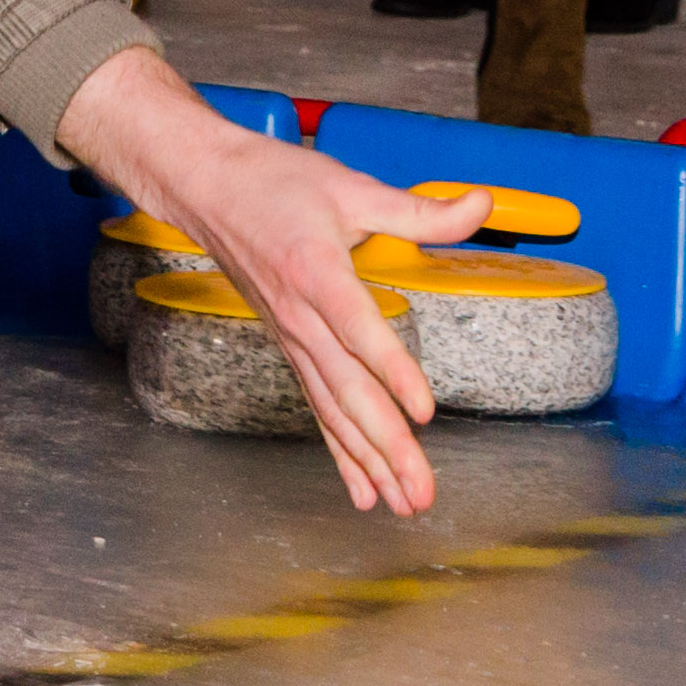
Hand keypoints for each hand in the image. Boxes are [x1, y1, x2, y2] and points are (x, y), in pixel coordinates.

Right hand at [58, 49, 481, 517]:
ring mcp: (292, 338)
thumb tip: (480, 207)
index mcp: (316, 271)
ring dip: (368, 461)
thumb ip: (418, 210)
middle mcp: (300, 316)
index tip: (423, 411)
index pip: (358, 329)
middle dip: (385, 446)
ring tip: (402, 503)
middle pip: (347, 390)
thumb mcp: (350, 186)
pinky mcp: (289, 348)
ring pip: (333, 410)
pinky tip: (361, 489)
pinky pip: (317, 408)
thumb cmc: (272, 182)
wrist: (204, 187)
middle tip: (419, 491)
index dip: (392, 371)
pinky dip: (340, 452)